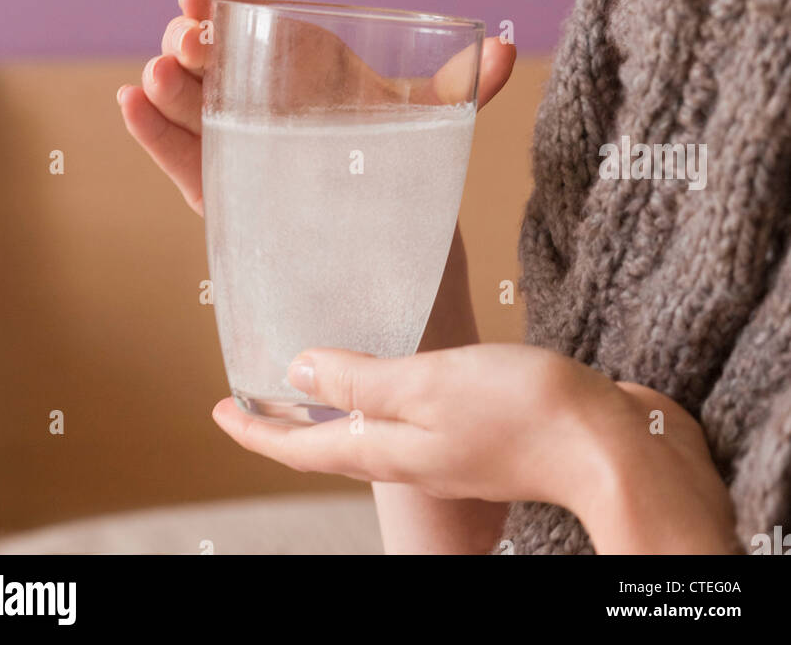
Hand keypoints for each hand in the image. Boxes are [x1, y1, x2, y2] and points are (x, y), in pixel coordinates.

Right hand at [116, 0, 515, 223]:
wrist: (397, 268)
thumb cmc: (405, 179)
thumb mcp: (426, 128)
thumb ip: (457, 91)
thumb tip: (503, 51)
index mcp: (308, 71)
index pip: (261, 22)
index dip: (227, 1)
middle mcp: (268, 103)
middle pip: (218, 60)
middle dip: (193, 42)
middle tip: (186, 40)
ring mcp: (241, 148)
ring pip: (195, 108)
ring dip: (169, 87)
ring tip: (155, 75)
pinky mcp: (223, 197)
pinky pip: (184, 161)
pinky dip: (154, 135)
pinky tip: (131, 106)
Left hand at [210, 343, 619, 510]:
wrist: (611, 445)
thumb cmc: (523, 413)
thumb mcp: (427, 384)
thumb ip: (361, 380)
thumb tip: (295, 372)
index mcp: (390, 450)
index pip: (301, 448)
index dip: (255, 429)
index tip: (217, 410)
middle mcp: (413, 456)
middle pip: (331, 445)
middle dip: (288, 422)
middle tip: (255, 394)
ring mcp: (449, 447)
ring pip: (372, 432)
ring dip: (334, 408)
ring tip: (314, 378)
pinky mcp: (483, 430)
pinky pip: (414, 416)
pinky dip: (385, 396)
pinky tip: (398, 372)